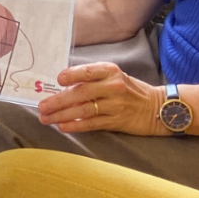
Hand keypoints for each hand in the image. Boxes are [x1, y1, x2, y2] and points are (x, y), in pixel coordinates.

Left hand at [37, 62, 165, 134]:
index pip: (88, 71)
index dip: (72, 75)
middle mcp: (113, 86)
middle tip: (42, 106)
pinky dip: (76, 125)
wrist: (156, 107)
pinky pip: (92, 124)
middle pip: (81, 93)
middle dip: (58, 100)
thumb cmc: (130, 90)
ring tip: (46, 118)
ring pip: (83, 110)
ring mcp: (114, 105)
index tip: (57, 80)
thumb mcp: (115, 77)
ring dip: (61, 115)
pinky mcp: (116, 121)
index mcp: (111, 71)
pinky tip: (63, 127)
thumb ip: (93, 79)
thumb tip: (65, 85)